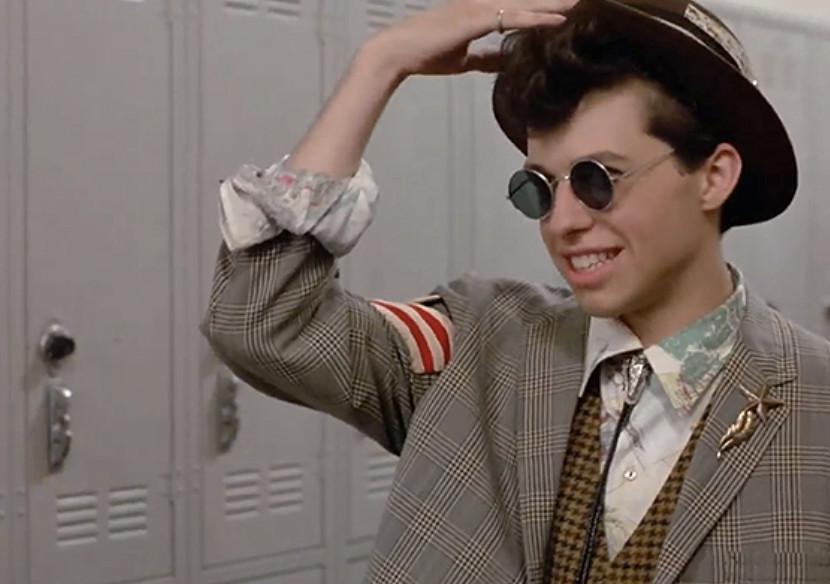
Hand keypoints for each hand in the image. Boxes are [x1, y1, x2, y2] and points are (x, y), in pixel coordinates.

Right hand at [365, 0, 578, 76]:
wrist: (399, 51)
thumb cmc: (425, 53)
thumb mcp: (462, 59)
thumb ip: (484, 58)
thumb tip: (503, 61)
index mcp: (479, 12)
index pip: (517, 8)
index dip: (539, 9)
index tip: (563, 10)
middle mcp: (482, 5)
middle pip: (525, 1)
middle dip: (551, 1)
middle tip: (578, 0)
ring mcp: (479, 9)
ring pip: (524, 5)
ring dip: (552, 5)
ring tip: (577, 4)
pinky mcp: (477, 18)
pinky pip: (514, 17)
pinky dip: (537, 19)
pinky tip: (558, 20)